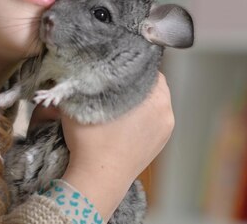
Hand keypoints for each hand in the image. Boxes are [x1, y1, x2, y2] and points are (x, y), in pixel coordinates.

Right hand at [60, 72, 174, 219]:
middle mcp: (167, 113)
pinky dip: (142, 117)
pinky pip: (153, 121)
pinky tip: (123, 120)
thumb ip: (83, 81)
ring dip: (139, 100)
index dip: (130, 65)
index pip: (148, 70)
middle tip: (114, 81)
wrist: (98, 180)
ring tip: (118, 100)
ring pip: (153, 104)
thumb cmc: (92, 142)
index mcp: (157, 99)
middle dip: (135, 82)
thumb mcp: (81, 102)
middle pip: (153, 86)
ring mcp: (165, 131)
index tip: (116, 65)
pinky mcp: (159, 145)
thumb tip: (79, 69)